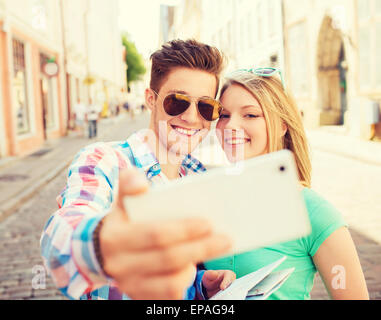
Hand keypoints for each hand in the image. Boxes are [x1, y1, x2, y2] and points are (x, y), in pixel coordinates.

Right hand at [99, 167, 231, 299]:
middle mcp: (119, 265)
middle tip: (225, 239)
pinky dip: (186, 281)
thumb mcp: (123, 200)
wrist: (105, 251)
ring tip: (212, 250)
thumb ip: (129, 183)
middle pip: (169, 258)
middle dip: (201, 248)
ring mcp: (130, 285)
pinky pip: (169, 295)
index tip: (208, 223)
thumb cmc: (124, 221)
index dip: (184, 230)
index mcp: (115, 237)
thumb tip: (139, 181)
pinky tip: (194, 266)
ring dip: (195, 266)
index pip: (155, 234)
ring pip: (171, 282)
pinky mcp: (140, 297)